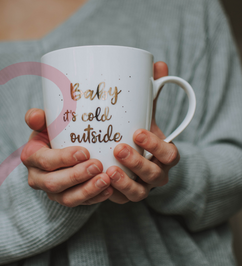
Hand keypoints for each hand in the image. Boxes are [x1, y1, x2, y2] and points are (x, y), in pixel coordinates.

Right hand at [20, 108, 112, 206]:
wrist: (60, 146)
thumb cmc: (53, 131)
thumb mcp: (45, 122)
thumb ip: (38, 117)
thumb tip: (34, 116)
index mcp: (30, 157)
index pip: (44, 161)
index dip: (63, 159)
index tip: (85, 152)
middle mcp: (37, 178)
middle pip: (53, 183)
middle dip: (76, 176)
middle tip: (97, 166)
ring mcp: (52, 192)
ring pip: (67, 198)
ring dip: (87, 190)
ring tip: (106, 180)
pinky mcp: (66, 199)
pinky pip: (81, 203)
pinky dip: (95, 198)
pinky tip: (109, 189)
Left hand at [107, 62, 180, 203]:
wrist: (126, 158)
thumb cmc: (135, 131)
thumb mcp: (143, 113)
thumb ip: (148, 93)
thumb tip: (158, 64)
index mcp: (163, 154)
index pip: (169, 154)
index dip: (157, 145)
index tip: (138, 131)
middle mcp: (155, 174)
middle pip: (154, 175)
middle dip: (138, 163)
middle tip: (119, 148)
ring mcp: (140, 188)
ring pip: (137, 193)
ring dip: (123, 183)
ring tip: (107, 169)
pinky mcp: (122, 197)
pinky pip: (118, 200)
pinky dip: (109, 194)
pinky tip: (97, 183)